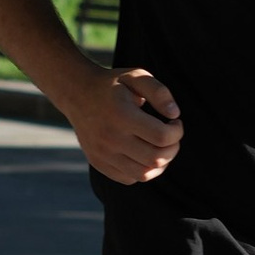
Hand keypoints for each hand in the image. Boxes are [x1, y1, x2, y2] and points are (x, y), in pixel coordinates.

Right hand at [64, 61, 182, 183]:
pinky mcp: (98, 162)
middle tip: (171, 136)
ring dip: (161, 163)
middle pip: (155, 158)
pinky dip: (143, 170)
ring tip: (161, 147)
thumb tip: (174, 114)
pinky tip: (144, 154)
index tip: (175, 121)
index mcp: (121, 115)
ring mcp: (102, 153)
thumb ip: (159, 92)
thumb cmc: (112, 84)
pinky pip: (129, 178)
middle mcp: (110, 138)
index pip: (161, 136)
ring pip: (144, 174)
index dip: (177, 131)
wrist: (77, 93)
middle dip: (173, 148)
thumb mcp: (136, 76)